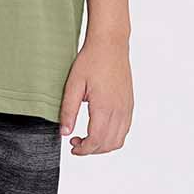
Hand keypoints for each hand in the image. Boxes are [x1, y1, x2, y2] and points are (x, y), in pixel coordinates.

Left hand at [58, 36, 133, 153]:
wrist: (110, 44)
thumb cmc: (91, 61)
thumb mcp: (73, 85)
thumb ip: (68, 111)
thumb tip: (64, 133)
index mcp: (104, 106)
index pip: (96, 140)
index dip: (84, 149)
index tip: (72, 147)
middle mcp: (119, 110)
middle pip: (108, 144)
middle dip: (91, 149)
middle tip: (76, 142)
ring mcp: (127, 107)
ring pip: (119, 140)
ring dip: (103, 145)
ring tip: (87, 137)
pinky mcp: (129, 104)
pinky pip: (124, 129)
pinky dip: (112, 136)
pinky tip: (99, 128)